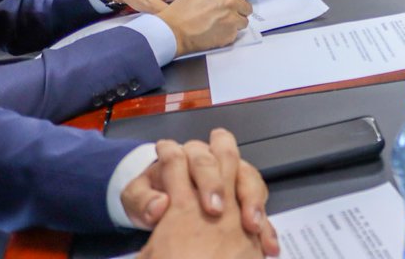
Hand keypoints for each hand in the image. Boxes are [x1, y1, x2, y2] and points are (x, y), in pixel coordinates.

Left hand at [133, 130, 275, 257]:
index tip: (213, 209)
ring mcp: (230, 182)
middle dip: (244, 192)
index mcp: (187, 159)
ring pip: (252, 184)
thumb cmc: (150, 197)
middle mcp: (214, 165)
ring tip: (256, 229)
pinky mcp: (239, 203)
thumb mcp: (136, 199)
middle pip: (238, 170)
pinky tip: (267, 245)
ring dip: (257, 206)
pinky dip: (265, 228)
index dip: (211, 182)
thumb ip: (144, 201)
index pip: (202, 162)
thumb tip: (160, 205)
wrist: (157, 205)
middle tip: (244, 218)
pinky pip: (259, 210)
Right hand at [156, 0, 255, 55]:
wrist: (173, 31)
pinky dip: (228, 32)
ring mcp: (232, 16)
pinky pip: (236, 32)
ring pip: (244, 20)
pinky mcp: (231, 32)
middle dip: (238, 9)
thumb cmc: (182, 10)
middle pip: (248, 5)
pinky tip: (215, 31)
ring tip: (218, 23)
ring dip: (235, 22)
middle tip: (224, 13)